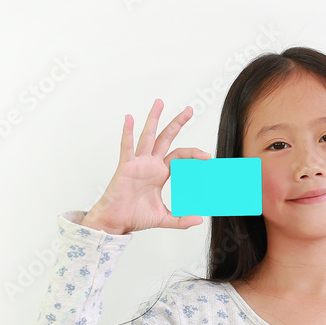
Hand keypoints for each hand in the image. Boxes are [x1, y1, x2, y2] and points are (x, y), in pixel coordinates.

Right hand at [84, 98, 211, 233]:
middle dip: (177, 123)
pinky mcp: (126, 166)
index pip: (180, 157)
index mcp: (160, 173)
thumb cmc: (135, 216)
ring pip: (148, 137)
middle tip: (189, 110)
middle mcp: (150, 164)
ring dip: (154, 119)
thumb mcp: (163, 218)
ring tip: (159, 103)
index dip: (194, 154)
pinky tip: (129, 119)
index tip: (208, 157)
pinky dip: (128, 133)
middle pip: (166, 138)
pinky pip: (127, 147)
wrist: (117, 221)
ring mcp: (138, 163)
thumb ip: (181, 220)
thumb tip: (199, 220)